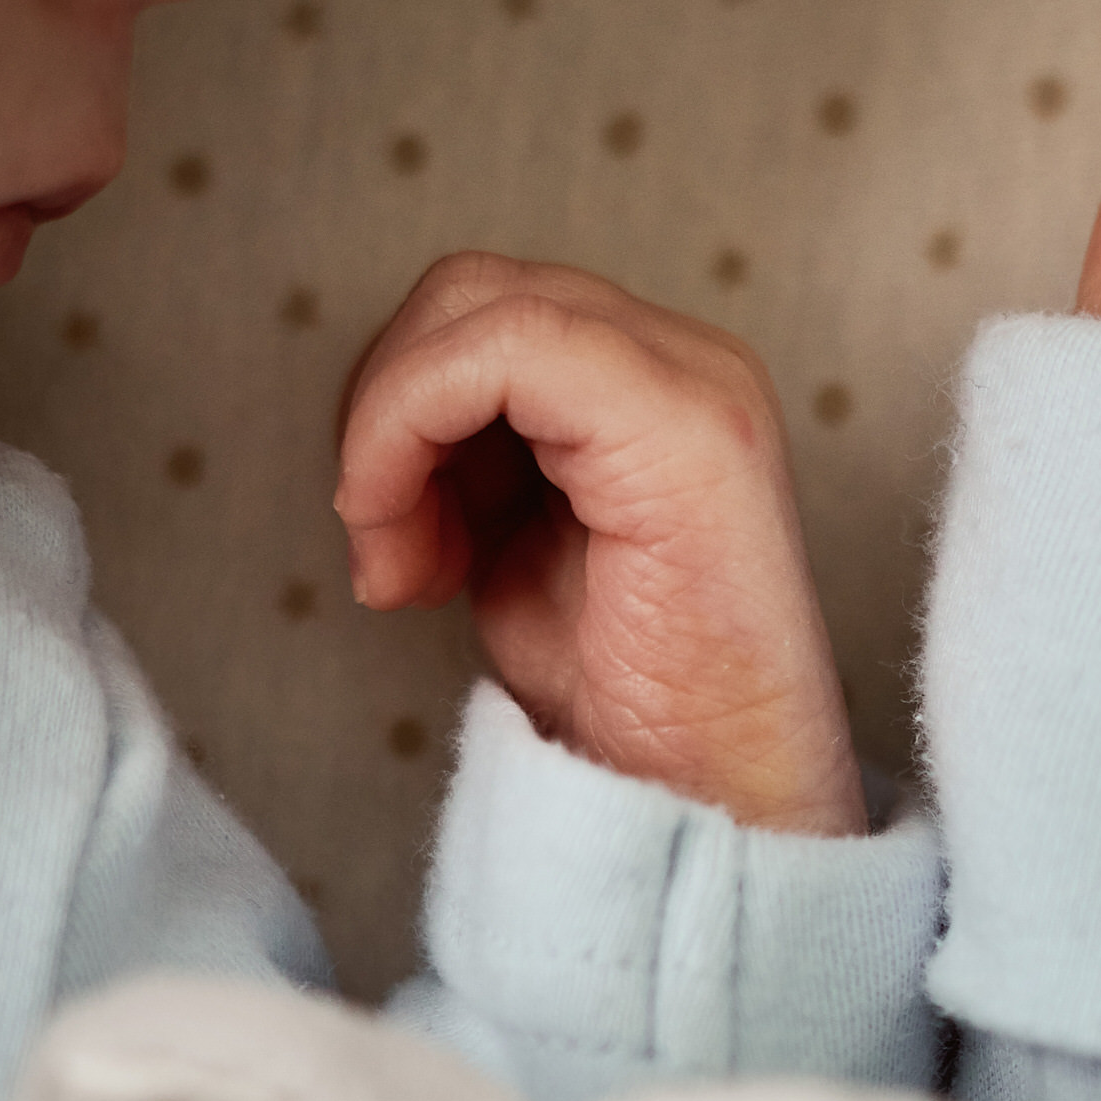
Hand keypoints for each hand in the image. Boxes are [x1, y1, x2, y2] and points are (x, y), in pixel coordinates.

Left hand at [334, 254, 863, 836]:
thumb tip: (385, 439)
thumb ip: (476, 474)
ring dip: (392, 432)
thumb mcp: (521, 560)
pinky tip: (415, 543)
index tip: (386, 544)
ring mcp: (694, 382)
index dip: (399, 409)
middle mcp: (687, 363)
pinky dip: (409, 425)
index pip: (485, 317)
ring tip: (408, 566)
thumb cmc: (636, 714)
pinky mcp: (681, 421)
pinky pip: (500, 347)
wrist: (716, 807)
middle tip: (387, 551)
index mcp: (656, 391)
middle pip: (470, 293)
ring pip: (474, 305)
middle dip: (387, 413)